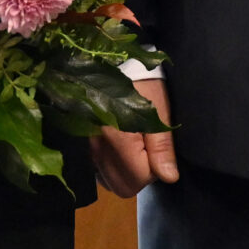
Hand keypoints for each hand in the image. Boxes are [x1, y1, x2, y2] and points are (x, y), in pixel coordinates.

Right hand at [90, 75, 177, 198]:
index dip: (155, 169)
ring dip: (125, 175)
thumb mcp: (159, 109)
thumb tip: (168, 177)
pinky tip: (118, 154)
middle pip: (124, 187)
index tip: (158, 150)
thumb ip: (162, 146)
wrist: (108, 62)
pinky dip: (110, 170)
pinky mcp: (79, 147)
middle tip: (148, 154)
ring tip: (133, 152)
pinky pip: (97, 173)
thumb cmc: (141, 84)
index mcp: (118, 137)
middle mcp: (97, 148)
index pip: (140, 177)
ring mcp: (85, 149)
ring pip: (110, 183)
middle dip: (140, 177)